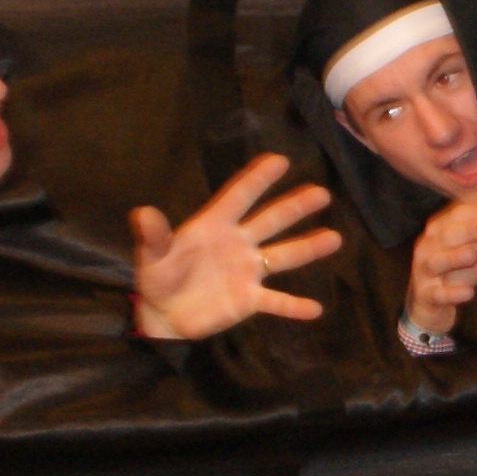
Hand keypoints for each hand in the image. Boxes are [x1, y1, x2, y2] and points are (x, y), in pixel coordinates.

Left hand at [132, 152, 340, 340]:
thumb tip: (142, 213)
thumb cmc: (158, 277)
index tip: (278, 160)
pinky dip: (294, 306)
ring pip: (283, 256)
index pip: (239, 197)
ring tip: (334, 238)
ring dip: (308, 248)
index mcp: (214, 225)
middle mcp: (238, 243)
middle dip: (295, 207)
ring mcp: (246, 272)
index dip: (257, 179)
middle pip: (270, 221)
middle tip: (321, 193)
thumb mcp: (152, 256)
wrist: (162, 315)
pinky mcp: (249, 300)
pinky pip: (276, 302)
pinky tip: (315, 308)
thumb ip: (154, 236)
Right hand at [401, 196, 476, 344]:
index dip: (475, 210)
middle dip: (470, 229)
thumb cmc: (456, 266)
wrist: (432, 301)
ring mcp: (424, 271)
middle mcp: (428, 247)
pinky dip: (451, 293)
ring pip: (436, 262)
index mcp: (440, 229)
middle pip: (447, 235)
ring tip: (473, 256)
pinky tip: (469, 292)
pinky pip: (437, 294)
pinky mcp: (426, 295)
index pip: (456, 214)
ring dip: (454, 257)